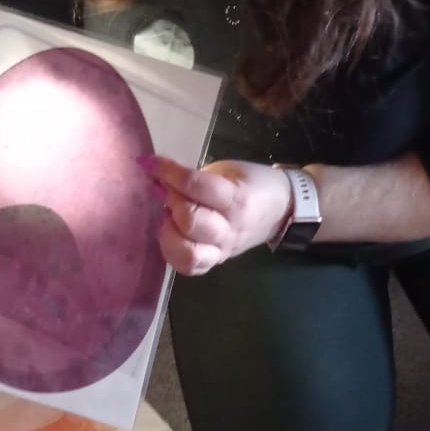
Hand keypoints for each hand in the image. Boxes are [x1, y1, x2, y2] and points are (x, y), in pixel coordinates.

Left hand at [147, 156, 293, 277]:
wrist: (282, 209)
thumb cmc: (252, 183)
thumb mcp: (227, 171)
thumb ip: (195, 178)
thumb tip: (158, 181)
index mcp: (236, 200)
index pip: (195, 186)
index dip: (166, 172)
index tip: (148, 162)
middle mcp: (229, 229)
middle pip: (189, 221)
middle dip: (171, 201)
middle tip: (169, 191)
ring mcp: (222, 250)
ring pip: (187, 253)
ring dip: (168, 232)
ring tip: (168, 217)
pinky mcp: (215, 262)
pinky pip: (189, 268)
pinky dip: (172, 252)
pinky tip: (170, 234)